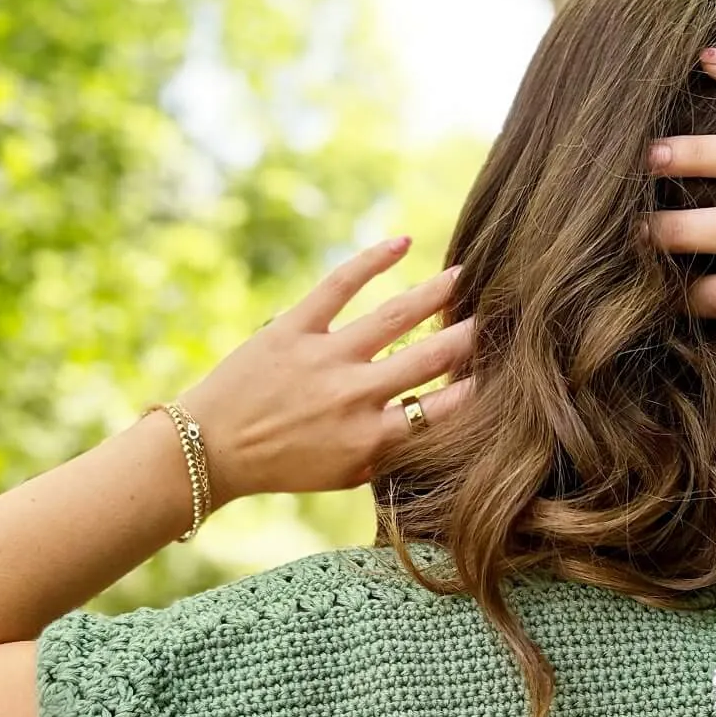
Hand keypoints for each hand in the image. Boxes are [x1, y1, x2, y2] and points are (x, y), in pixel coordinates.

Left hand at [176, 236, 473, 501]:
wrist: (212, 449)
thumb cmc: (283, 466)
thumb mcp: (344, 473)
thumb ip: (391, 449)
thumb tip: (436, 422)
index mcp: (370, 440)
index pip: (440, 410)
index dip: (476, 388)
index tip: (503, 370)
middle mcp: (354, 397)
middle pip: (429, 359)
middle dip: (467, 336)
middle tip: (497, 316)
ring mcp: (325, 359)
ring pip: (396, 317)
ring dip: (435, 293)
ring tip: (464, 276)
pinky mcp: (294, 328)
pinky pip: (341, 285)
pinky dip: (373, 260)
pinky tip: (402, 242)